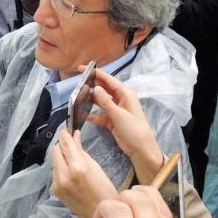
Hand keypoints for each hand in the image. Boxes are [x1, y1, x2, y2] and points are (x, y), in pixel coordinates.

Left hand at [51, 129, 118, 217]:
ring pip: (54, 162)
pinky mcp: (55, 190)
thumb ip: (81, 151)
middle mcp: (64, 175)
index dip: (65, 135)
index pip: (65, 144)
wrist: (98, 215)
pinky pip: (55, 173)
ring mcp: (58, 184)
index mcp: (77, 168)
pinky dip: (61, 169)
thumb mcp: (96, 167)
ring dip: (61, 158)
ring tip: (73, 163)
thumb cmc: (104, 191)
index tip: (66, 130)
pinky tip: (71, 174)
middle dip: (62, 146)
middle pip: (55, 151)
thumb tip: (74, 136)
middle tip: (71, 146)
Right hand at [88, 70, 162, 184]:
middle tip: (77, 84)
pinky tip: (83, 114)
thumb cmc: (134, 130)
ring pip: (100, 101)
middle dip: (91, 85)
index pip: (108, 80)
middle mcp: (120, 99)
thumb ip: (106, 102)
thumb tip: (96, 88)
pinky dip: (93, 114)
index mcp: (125, 93)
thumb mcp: (119, 115)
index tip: (81, 68)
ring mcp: (116, 109)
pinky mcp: (112, 120)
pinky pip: (100, 114)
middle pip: (103, 88)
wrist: (141, 149)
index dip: (95, 73)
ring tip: (77, 97)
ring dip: (91, 100)